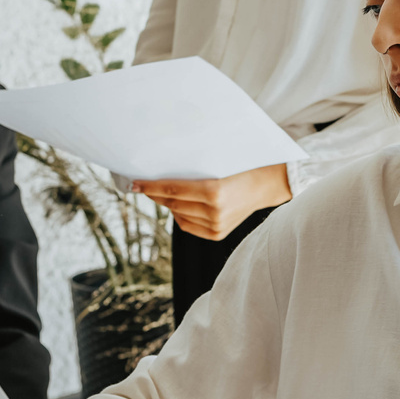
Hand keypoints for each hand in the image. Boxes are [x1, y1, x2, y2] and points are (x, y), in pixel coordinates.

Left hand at [133, 162, 290, 240]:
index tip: (134, 183)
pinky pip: (187, 226)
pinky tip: (179, 206)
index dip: (150, 186)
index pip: (172, 189)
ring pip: (178, 215)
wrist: (265, 186)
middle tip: (142, 185)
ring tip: (162, 194)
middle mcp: (214, 211)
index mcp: (214, 190)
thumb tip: (160, 174)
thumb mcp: (217, 164)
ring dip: (167, 204)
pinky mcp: (217, 234)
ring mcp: (216, 225)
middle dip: (155, 194)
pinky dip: (180, 215)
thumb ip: (192, 171)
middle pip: (172, 203)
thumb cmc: (240, 168)